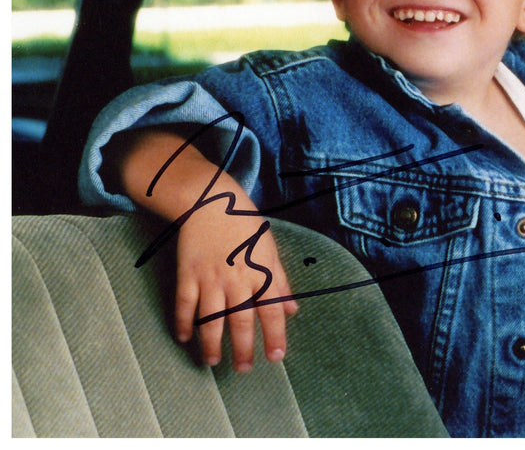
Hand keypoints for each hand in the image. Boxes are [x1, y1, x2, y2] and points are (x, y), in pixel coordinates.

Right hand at [174, 196, 298, 371]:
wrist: (211, 202)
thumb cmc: (244, 226)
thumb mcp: (269, 249)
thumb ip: (280, 282)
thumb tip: (292, 310)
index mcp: (260, 272)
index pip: (272, 311)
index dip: (275, 335)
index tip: (275, 356)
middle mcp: (236, 279)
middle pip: (241, 321)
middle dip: (243, 348)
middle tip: (243, 369)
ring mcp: (210, 277)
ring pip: (211, 318)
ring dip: (211, 343)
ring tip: (212, 361)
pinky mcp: (188, 273)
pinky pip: (185, 304)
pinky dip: (183, 322)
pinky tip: (185, 337)